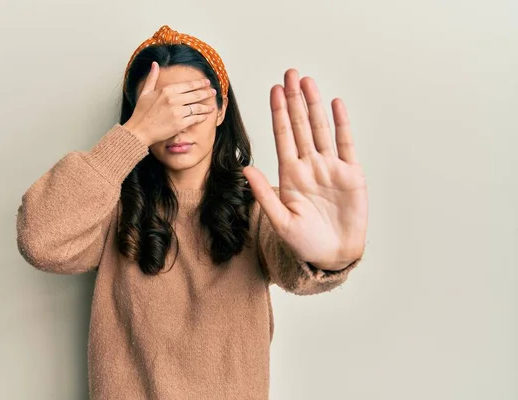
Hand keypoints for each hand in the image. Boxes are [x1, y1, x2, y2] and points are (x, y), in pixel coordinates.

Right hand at [123, 62, 216, 145]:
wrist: (139, 130)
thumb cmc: (141, 113)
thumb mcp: (145, 92)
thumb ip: (152, 77)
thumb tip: (155, 64)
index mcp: (166, 90)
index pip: (188, 85)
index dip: (199, 83)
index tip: (206, 82)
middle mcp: (173, 100)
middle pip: (195, 95)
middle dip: (206, 93)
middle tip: (213, 91)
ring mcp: (178, 112)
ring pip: (197, 107)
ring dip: (206, 106)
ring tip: (212, 106)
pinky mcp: (180, 124)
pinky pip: (195, 119)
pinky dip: (202, 117)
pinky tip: (205, 116)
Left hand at [243, 69, 367, 270]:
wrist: (333, 255)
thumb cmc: (304, 242)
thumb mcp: (280, 220)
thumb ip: (264, 193)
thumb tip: (246, 169)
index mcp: (290, 174)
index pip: (283, 136)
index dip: (279, 113)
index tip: (274, 90)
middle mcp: (309, 165)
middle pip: (301, 126)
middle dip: (295, 100)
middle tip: (291, 74)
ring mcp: (330, 167)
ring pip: (321, 129)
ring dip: (314, 105)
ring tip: (308, 82)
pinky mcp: (350, 173)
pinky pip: (345, 143)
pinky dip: (341, 123)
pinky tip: (335, 104)